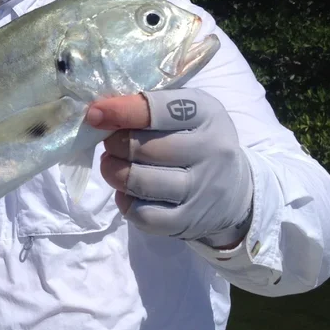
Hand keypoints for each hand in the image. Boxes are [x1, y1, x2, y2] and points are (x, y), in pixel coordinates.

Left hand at [87, 88, 253, 248]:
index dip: (121, 112)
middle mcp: (210, 150)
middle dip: (114, 145)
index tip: (94, 114)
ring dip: (114, 172)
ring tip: (112, 166)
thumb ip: (144, 109)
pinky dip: (125, 202)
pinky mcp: (189, 221)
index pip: (158, 110)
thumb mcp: (182, 113)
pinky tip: (128, 192)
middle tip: (110, 145)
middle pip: (142, 148)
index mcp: (205, 113)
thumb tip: (98, 114)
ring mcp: (201, 189)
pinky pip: (143, 214)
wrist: (236, 188)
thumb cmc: (195, 139)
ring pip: (139, 182)